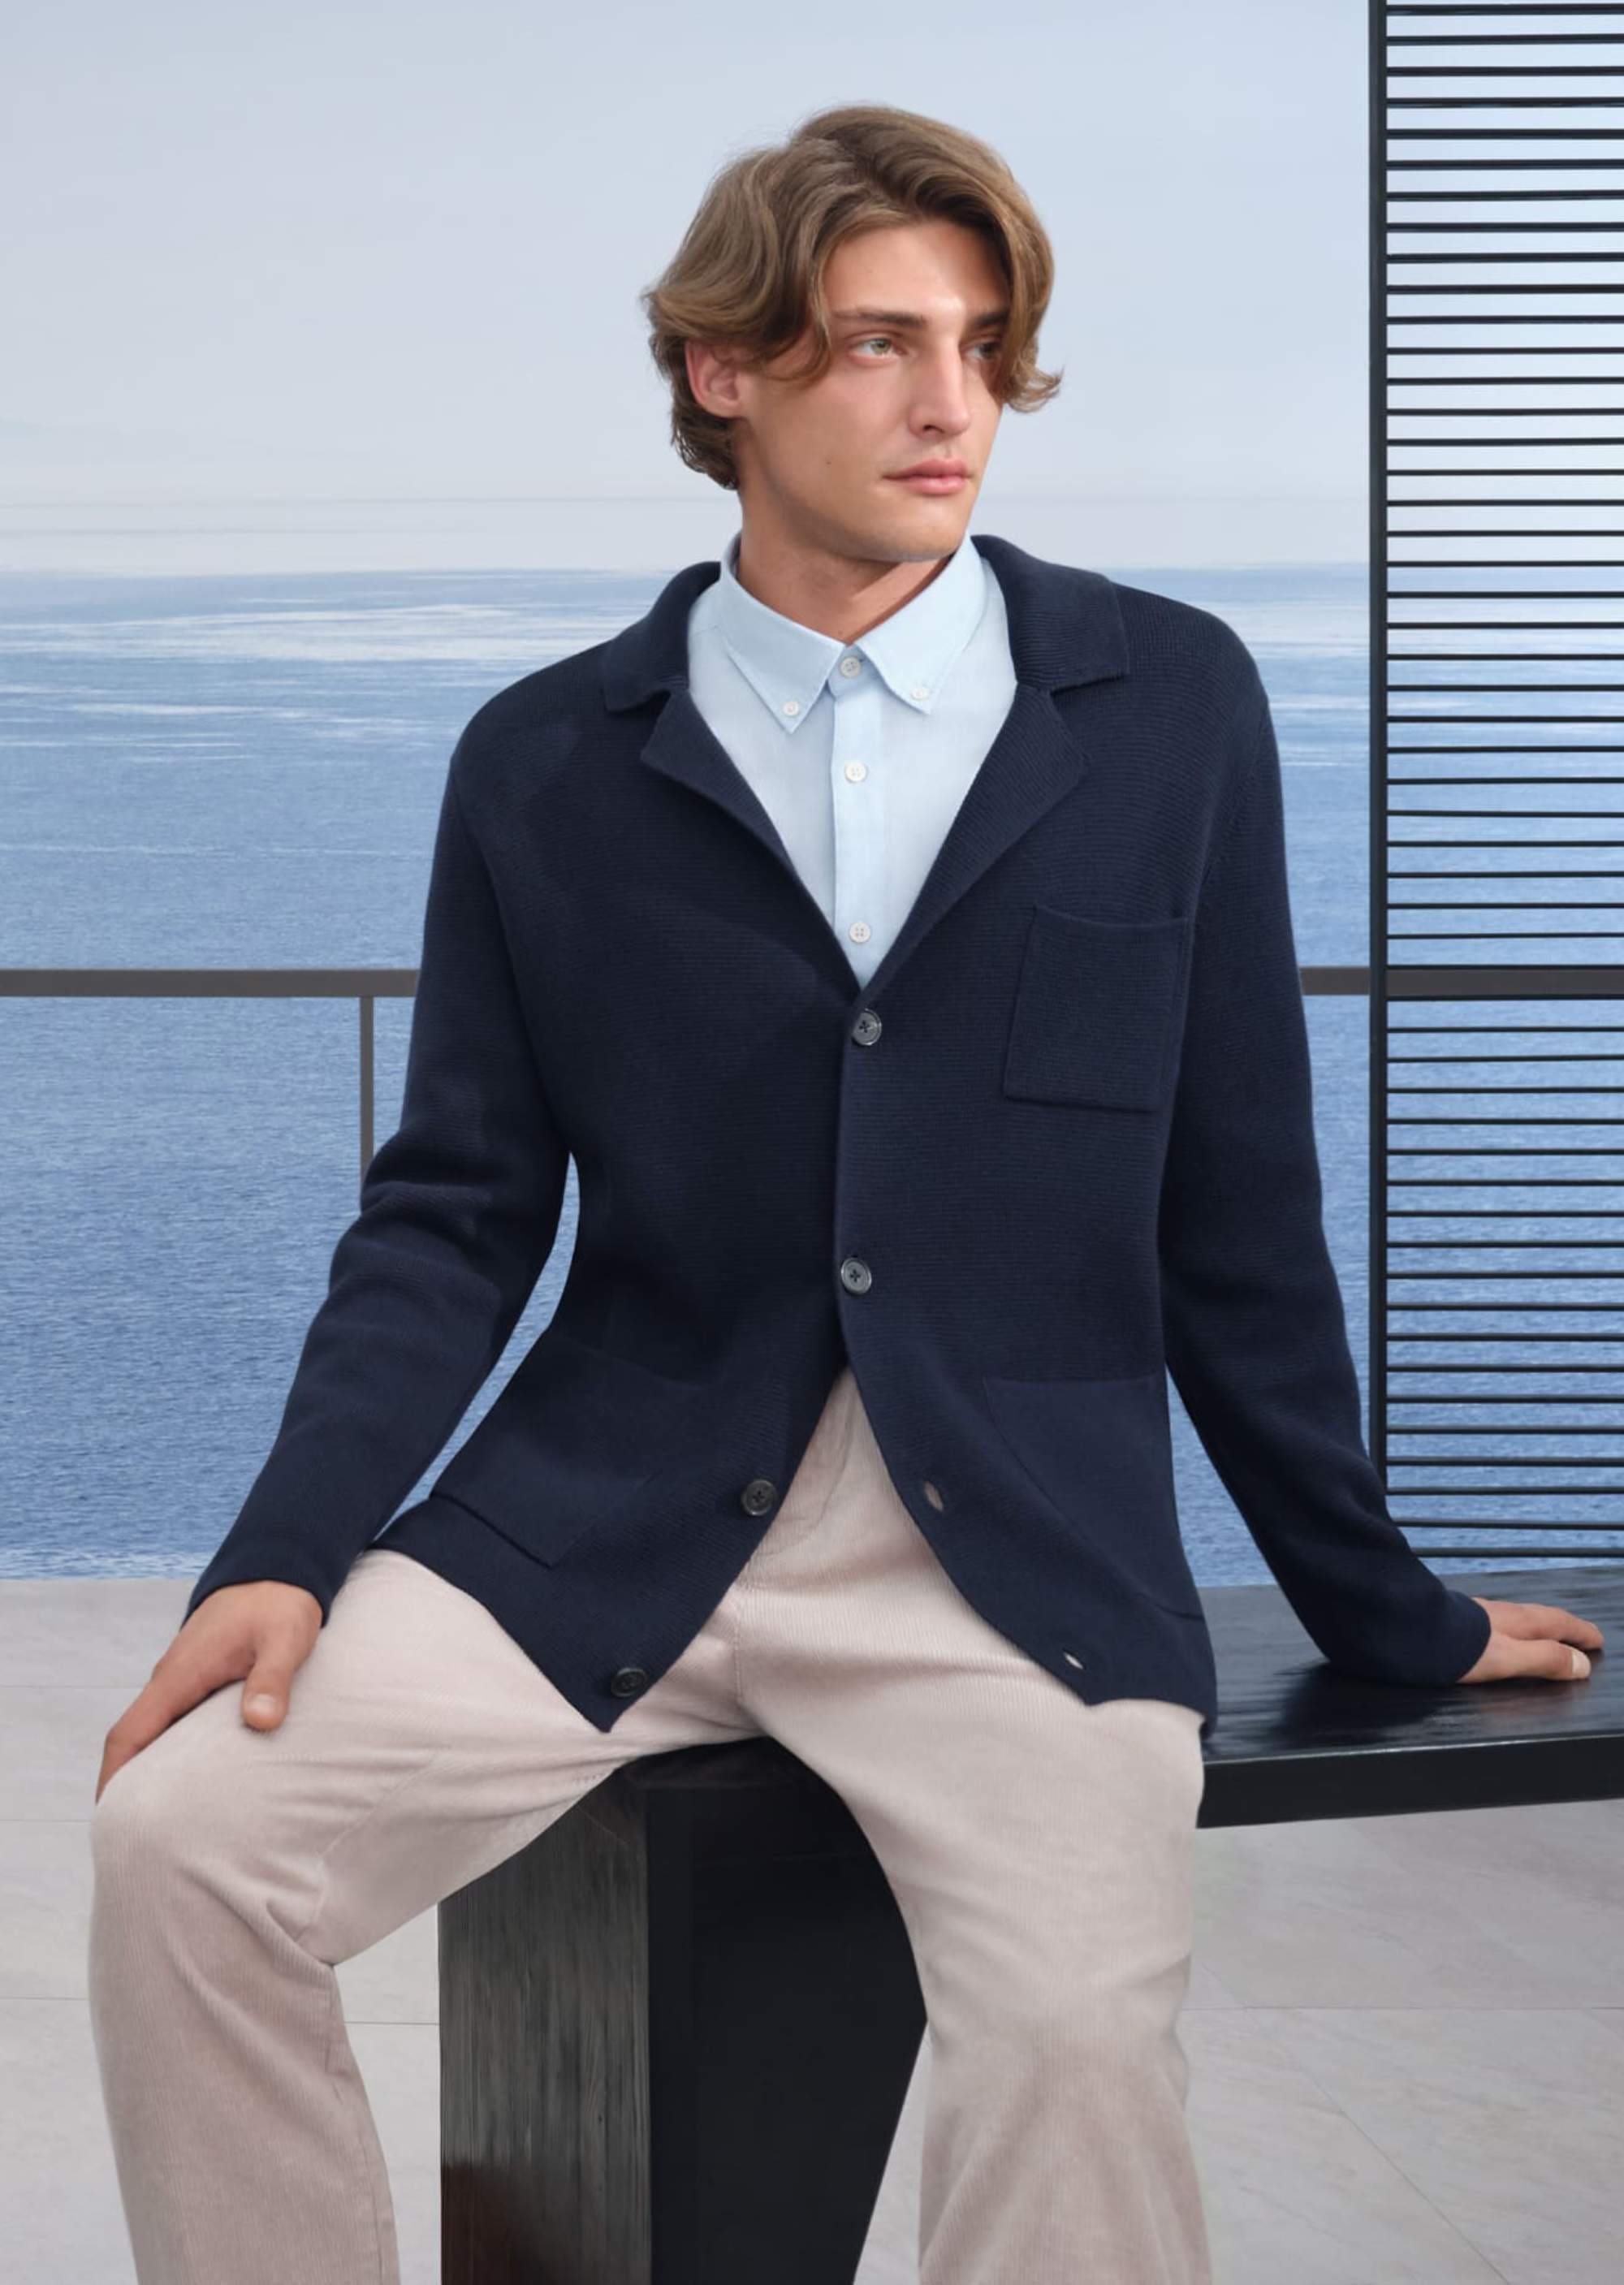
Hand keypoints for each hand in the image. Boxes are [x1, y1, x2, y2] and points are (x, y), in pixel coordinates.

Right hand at [93, 1579, 322, 1805]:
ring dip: (152, 1770)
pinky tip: (195, 1780)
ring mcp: (184, 1681)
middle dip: (128, 1786)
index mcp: (179, 1675)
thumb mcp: (284, 1641)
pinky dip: (175, 1752)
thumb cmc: (279, 1606)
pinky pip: (176, 1723)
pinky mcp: (201, 1680)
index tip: (110, 1817)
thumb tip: (259, 1723)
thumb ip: (271, 1680)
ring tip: (165, 1821)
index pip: (130, 1733)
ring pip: (156, 1733)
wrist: (279, 1569)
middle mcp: (172, 1681)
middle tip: (137, 1837)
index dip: (115, 1777)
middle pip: (135, 1742)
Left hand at [1454, 1596, 1603, 1686]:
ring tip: (1545, 1637)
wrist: (1406, 1630)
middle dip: (1562, 1627)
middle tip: (1579, 1635)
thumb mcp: (1509, 1659)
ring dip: (1537, 1628)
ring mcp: (1477, 1614)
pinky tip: (1501, 1636)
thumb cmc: (1459, 1648)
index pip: (1558, 1623)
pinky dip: (1513, 1630)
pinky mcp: (1457, 1620)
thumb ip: (1545, 1660)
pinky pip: (1498, 1623)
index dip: (1580, 1632)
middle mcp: (1501, 1612)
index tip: (1598, 1640)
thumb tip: (1582, 1664)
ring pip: (1517, 1619)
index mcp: (1518, 1621)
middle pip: (1540, 1617)